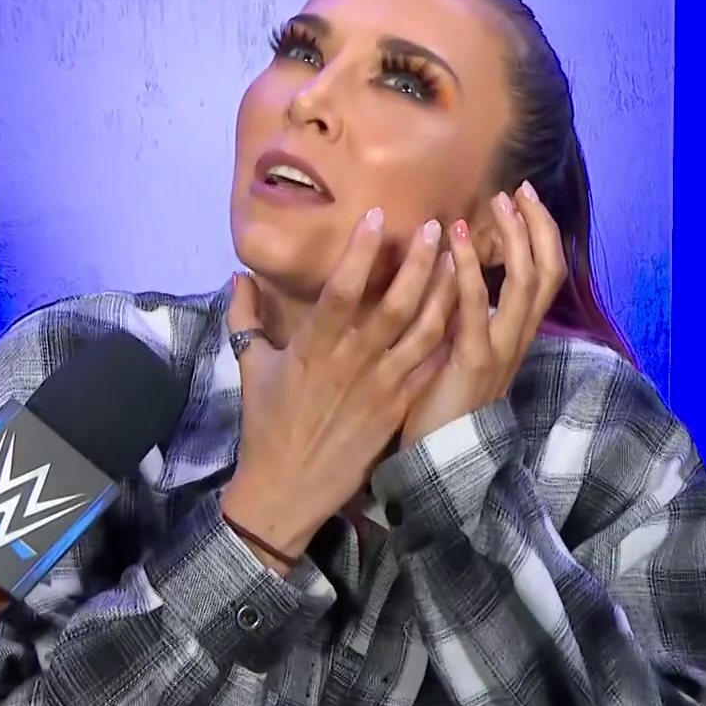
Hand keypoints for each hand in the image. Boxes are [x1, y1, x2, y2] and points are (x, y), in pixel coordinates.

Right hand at [223, 208, 459, 566]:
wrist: (288, 489)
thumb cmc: (267, 427)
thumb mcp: (250, 368)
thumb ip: (245, 318)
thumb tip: (240, 276)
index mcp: (313, 348)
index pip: (340, 291)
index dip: (360, 252)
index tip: (378, 216)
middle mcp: (351, 362)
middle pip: (394, 305)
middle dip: (418, 263)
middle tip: (436, 227)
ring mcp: (380, 387)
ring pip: (422, 332)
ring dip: (443, 293)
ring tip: (460, 260)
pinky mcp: (398, 408)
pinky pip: (430, 367)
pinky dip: (449, 338)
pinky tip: (465, 312)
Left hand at [402, 183, 566, 445]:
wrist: (441, 468)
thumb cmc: (440, 414)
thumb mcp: (459, 359)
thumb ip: (463, 322)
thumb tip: (451, 280)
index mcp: (515, 339)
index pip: (546, 278)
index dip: (542, 236)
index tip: (525, 201)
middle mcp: (518, 341)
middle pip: (547, 272)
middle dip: (535, 226)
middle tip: (518, 190)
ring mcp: (501, 351)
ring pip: (526, 283)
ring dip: (512, 238)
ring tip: (494, 204)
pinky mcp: (474, 362)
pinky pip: (479, 309)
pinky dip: (472, 271)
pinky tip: (457, 243)